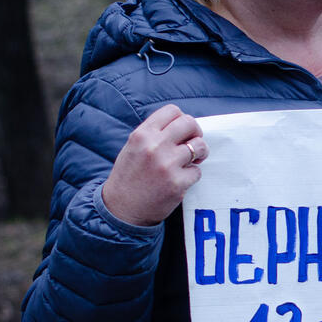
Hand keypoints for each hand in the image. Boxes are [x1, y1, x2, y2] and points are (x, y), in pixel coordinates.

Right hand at [100, 104, 208, 225]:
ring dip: (199, 154)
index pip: (172, 111)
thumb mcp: (134, 147)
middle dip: (196, 132)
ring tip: (190, 161)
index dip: (181, 120)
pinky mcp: (177, 184)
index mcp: (142, 135)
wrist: (122, 209)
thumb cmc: (129, 177)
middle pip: (190, 123)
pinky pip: (197, 171)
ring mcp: (167, 165)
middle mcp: (154, 146)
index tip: (182, 131)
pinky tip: (180, 180)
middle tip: (192, 144)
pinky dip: (192, 175)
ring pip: (199, 146)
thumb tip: (182, 126)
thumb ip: (155, 134)